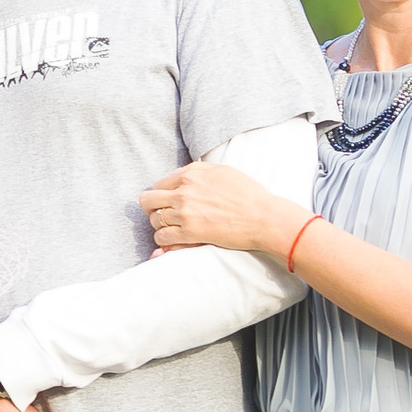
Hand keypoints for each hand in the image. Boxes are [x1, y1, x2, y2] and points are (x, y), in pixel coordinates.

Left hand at [139, 162, 306, 256]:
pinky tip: (174, 241)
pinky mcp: (190, 232)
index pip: (159, 184)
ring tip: (172, 230)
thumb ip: (198, 170)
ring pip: (154, 220)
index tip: (166, 204)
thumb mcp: (222, 171)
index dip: (160, 196)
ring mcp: (185, 212)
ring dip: (160, 226)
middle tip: (161, 217)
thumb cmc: (248, 195)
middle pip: (148, 200)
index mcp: (191, 173)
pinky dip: (164, 241)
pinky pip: (162, 237)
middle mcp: (184, 190)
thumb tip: (180, 176)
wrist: (263, 217)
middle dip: (152, 209)